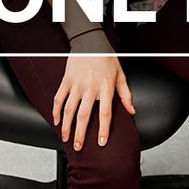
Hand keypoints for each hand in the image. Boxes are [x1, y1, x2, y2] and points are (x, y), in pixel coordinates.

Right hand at [53, 31, 134, 150]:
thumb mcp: (120, 74)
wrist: (90, 41)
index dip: (103, 129)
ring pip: (69, 109)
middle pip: (84, 115)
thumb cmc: (106, 58)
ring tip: (65, 138)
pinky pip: (59, 98)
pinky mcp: (66, 80)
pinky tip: (56, 120)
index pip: (105, 113)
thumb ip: (126, 94)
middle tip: (78, 146)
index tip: (100, 142)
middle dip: (80, 133)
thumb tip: (131, 110)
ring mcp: (77, 84)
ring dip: (66, 126)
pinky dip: (56, 110)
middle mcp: (90, 87)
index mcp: (105, 87)